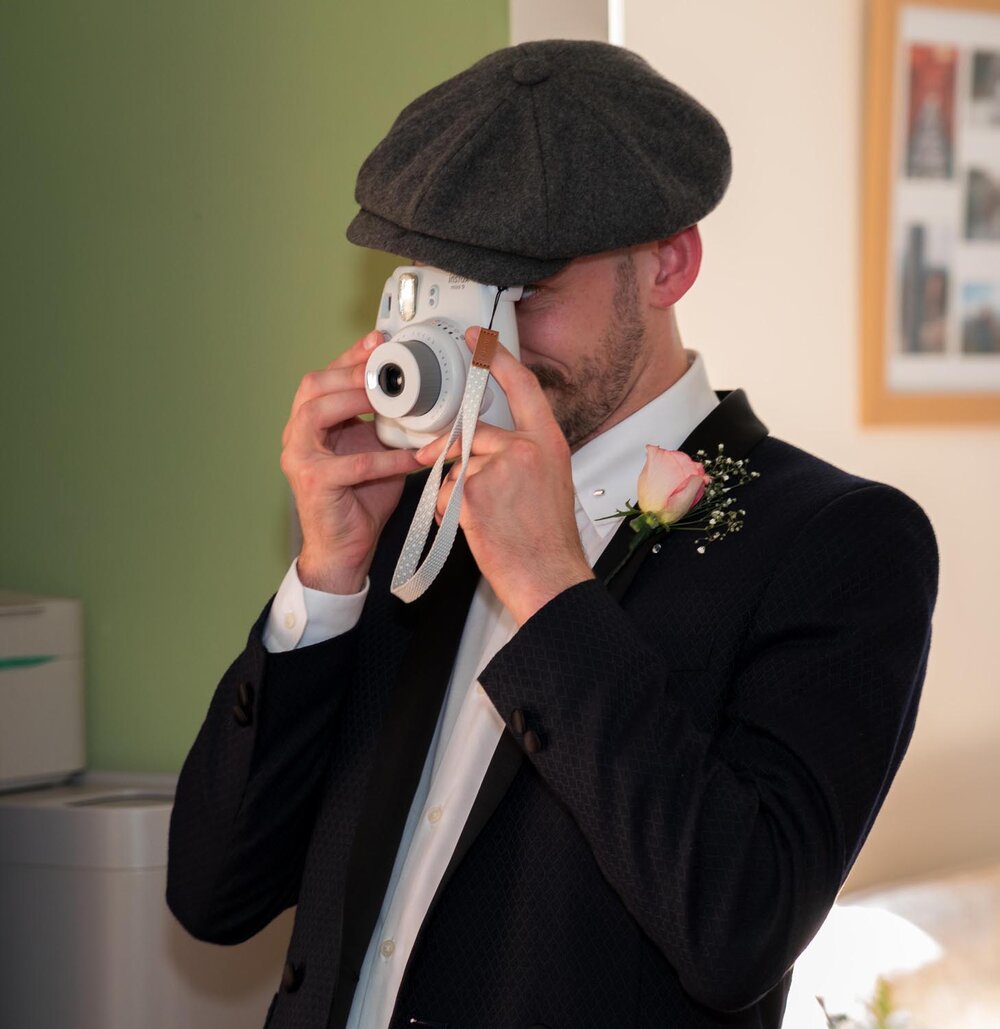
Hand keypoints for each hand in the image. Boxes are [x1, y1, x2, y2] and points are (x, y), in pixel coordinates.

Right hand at [280, 331, 421, 593]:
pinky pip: (353, 465)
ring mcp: (299, 458)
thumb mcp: (374, 449)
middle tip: (387, 369)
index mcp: (311, 422)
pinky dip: (387, 459)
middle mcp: (297, 435)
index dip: (352, 356)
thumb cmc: (359, 499)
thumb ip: (384, 422)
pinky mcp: (314, 483)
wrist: (344, 548)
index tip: (380, 341)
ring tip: (391, 402)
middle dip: (351, 371)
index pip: (325, 377)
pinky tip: (412, 456)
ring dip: (356, 401)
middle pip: (313, 386)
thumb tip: (419, 393)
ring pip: (316, 414)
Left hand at [416, 328, 593, 623]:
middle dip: (455, 454)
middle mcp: (525, 449)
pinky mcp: (473, 492)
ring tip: (483, 519)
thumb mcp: (548, 483)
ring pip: (455, 465)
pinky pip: (444, 491)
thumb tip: (482, 443)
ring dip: (456, 491)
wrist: (547, 577)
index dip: (497, 359)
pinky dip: (448, 511)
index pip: (522, 387)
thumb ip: (520, 456)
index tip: (476, 338)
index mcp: (548, 443)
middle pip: (474, 433)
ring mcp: (499, 469)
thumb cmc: (547, 540)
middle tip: (456, 480)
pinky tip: (473, 529)